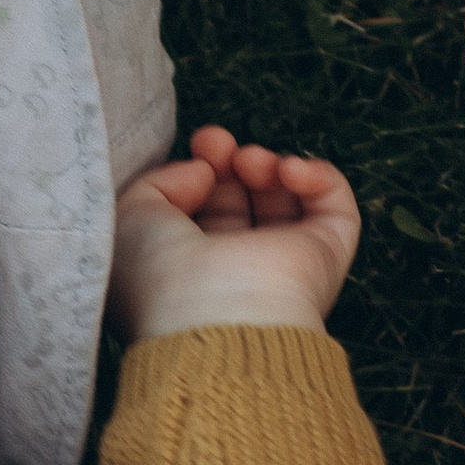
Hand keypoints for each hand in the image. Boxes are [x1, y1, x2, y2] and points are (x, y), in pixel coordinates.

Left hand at [109, 126, 360, 341]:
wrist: (212, 320)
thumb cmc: (160, 277)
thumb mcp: (131, 218)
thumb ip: (159, 182)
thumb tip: (204, 171)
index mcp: (188, 268)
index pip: (202, 208)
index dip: (201, 168)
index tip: (199, 148)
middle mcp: (236, 269)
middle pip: (242, 198)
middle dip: (229, 161)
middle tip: (217, 144)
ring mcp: (283, 265)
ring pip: (285, 199)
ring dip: (267, 165)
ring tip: (249, 164)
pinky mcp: (324, 258)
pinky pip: (334, 207)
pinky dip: (317, 177)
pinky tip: (288, 171)